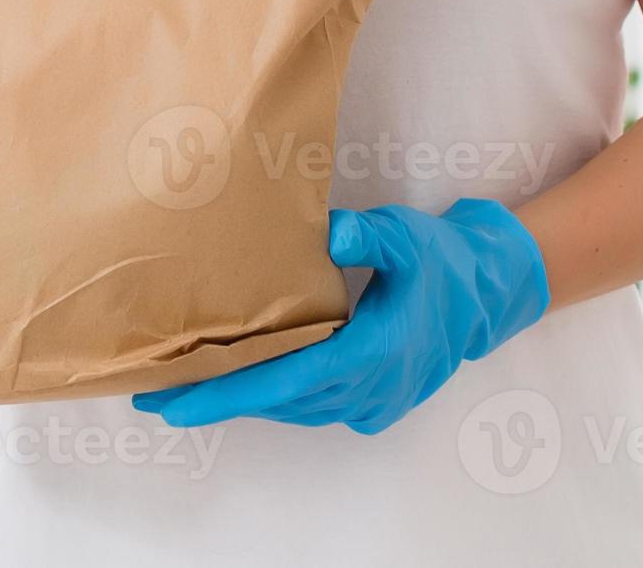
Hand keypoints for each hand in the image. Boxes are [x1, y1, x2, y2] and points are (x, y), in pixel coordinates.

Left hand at [133, 200, 550, 433]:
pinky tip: (251, 379)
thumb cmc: (440, 261)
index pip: (284, 383)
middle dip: (218, 396)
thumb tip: (328, 233)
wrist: (485, 295)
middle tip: (157, 386)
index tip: (173, 402)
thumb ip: (369, 234)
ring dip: (246, 398)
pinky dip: (280, 398)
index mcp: (372, 351)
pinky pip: (315, 409)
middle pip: (278, 401)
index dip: (225, 394)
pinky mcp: (377, 407)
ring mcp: (374, 403)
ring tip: (192, 384)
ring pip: (294, 409)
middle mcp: (370, 388)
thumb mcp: (407, 236)